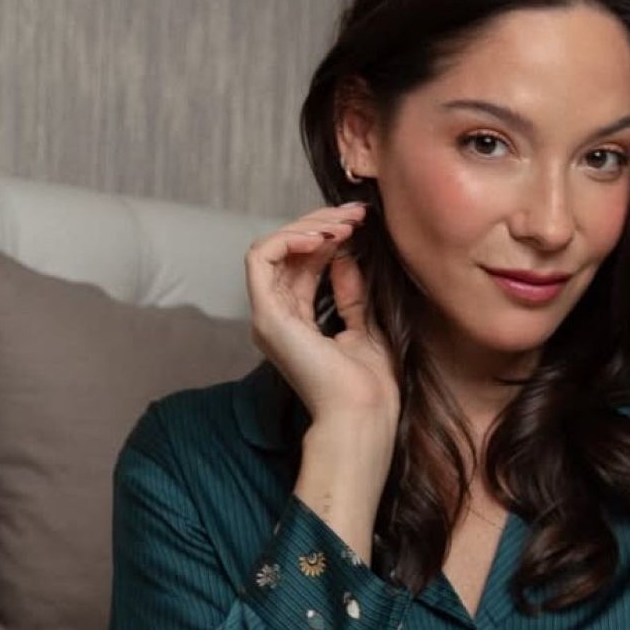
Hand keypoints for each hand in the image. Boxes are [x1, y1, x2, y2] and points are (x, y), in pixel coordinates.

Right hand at [244, 202, 398, 423]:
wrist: (364, 415)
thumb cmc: (369, 386)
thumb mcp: (366, 325)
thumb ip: (351, 292)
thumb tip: (346, 255)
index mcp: (297, 322)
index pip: (302, 264)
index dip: (328, 235)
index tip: (361, 222)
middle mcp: (277, 317)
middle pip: (286, 252)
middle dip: (320, 223)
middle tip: (356, 214)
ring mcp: (269, 316)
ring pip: (270, 248)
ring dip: (307, 227)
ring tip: (344, 224)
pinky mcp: (267, 317)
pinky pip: (260, 259)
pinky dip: (288, 239)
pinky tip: (322, 237)